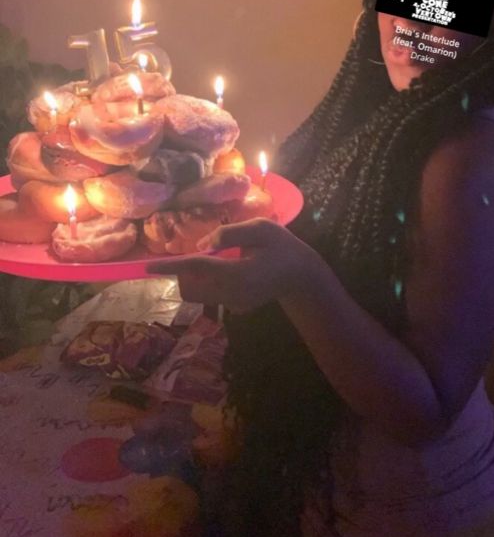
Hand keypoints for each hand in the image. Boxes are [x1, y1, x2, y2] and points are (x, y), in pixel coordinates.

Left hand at [146, 218, 316, 312]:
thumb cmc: (283, 246)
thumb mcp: (261, 228)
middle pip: (191, 285)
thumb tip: (202, 244)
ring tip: (217, 259)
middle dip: (184, 270)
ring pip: (196, 293)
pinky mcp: (234, 308)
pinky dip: (207, 282)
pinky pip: (209, 295)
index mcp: (239, 272)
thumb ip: (230, 233)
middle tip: (203, 252)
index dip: (172, 265)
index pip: (198, 268)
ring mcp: (233, 304)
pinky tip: (230, 270)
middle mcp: (232, 293)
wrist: (300, 276)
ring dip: (194, 277)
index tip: (148, 267)